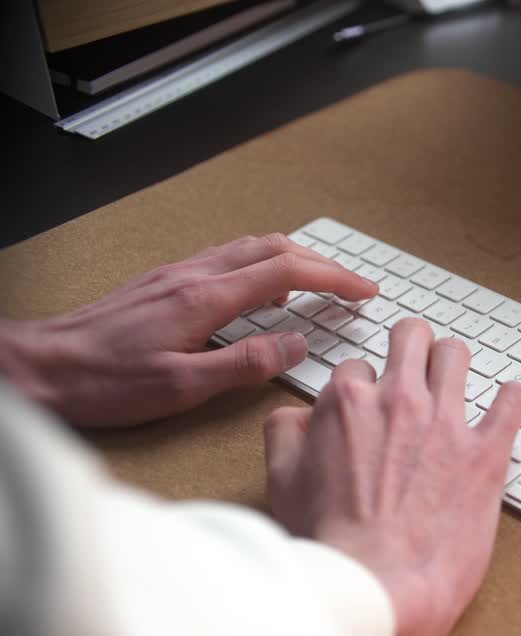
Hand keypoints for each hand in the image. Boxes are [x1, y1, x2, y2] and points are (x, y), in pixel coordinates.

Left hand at [0, 233, 376, 426]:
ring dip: (291, 260)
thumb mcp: (181, 387)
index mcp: (205, 298)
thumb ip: (245, 364)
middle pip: (273, 248)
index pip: (288, 272)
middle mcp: (193, 275)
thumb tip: (296, 345)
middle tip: (351, 287)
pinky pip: (226, 259)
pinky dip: (260, 267)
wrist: (40, 367)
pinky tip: (260, 294)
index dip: (334, 278)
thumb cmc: (102, 383)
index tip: (364, 291)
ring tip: (317, 286)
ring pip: (249, 248)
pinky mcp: (163, 283)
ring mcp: (176, 274)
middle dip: (321, 263)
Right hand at [263, 319, 520, 635]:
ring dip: (455, 363)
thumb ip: (287, 436)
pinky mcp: (486, 452)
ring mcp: (446, 423)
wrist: (377, 586)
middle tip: (417, 366)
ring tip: (457, 381)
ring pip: (457, 355)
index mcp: (347, 405)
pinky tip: (509, 404)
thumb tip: (299, 415)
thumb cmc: (331, 546)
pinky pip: (513, 401)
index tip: (370, 409)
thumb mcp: (282, 484)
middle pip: (411, 338)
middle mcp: (398, 402)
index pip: (357, 368)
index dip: (363, 390)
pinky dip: (513, 398)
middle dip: (413, 347)